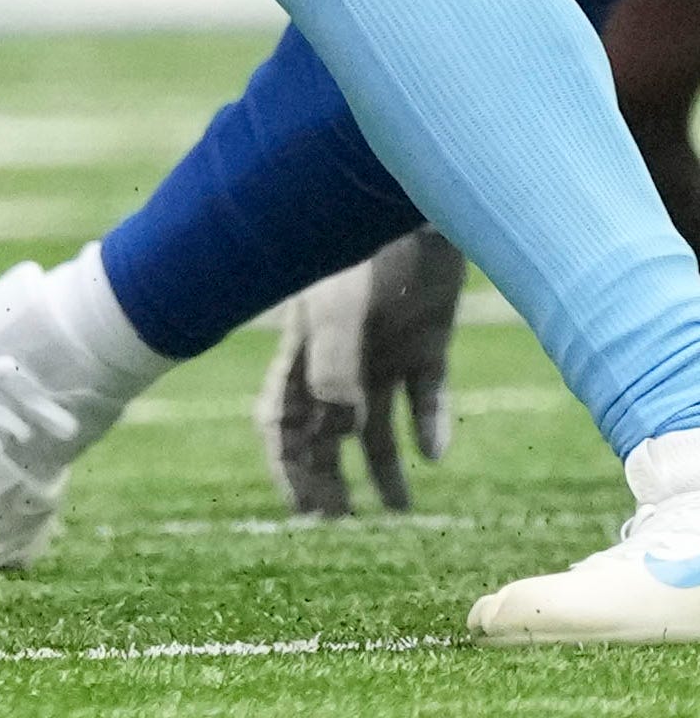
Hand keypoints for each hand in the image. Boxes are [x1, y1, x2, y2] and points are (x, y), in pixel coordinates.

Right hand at [256, 227, 463, 515]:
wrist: (415, 196)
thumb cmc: (363, 245)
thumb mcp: (338, 307)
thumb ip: (333, 366)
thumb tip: (340, 426)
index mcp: (302, 346)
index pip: (282, 417)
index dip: (286, 463)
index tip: (302, 511)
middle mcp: (341, 354)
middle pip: (325, 428)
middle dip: (327, 474)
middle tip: (343, 521)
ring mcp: (384, 347)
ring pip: (377, 420)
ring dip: (383, 464)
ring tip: (401, 509)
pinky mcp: (429, 337)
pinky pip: (428, 393)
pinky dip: (430, 425)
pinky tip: (435, 453)